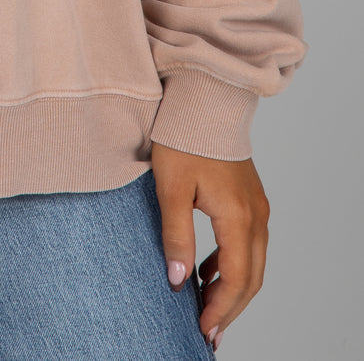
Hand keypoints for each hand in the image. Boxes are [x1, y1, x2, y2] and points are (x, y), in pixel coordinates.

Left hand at [150, 140, 270, 350]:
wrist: (204, 98)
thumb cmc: (184, 137)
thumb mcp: (171, 187)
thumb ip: (176, 235)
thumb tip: (178, 279)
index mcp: (238, 216)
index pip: (237, 278)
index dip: (221, 308)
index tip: (203, 328)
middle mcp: (256, 215)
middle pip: (252, 277)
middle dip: (231, 308)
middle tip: (208, 330)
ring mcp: (256, 206)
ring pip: (254, 261)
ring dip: (234, 287)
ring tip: (207, 307)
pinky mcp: (250, 198)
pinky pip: (248, 243)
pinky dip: (233, 264)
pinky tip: (207, 271)